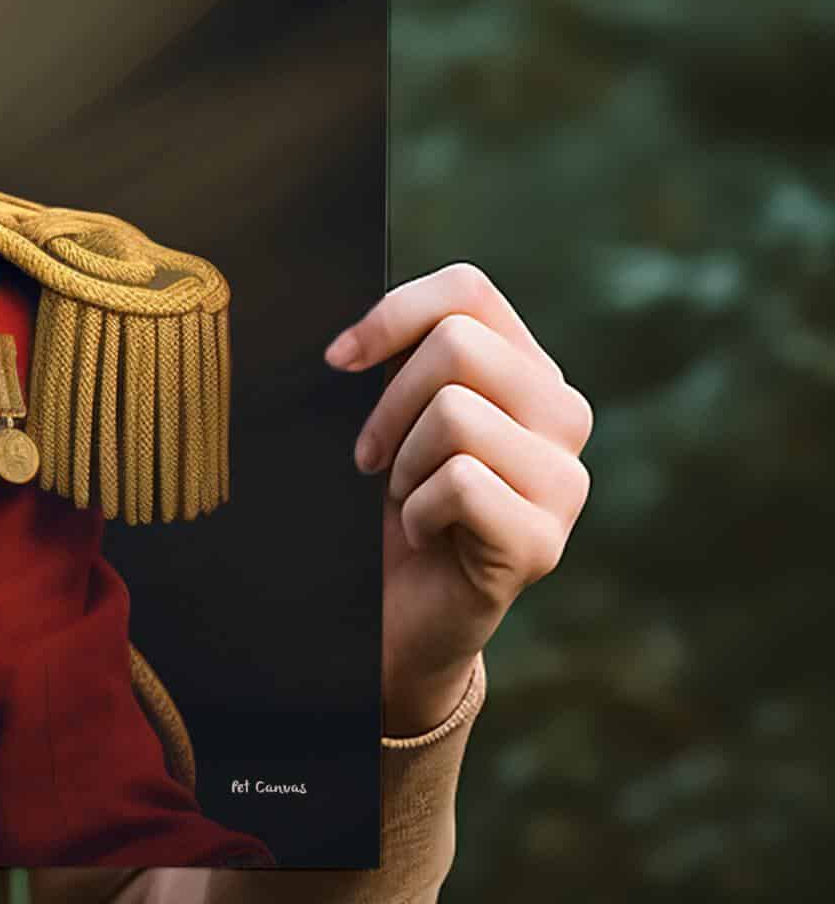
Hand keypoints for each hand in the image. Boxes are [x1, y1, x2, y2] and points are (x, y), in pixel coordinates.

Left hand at [324, 263, 591, 736]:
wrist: (396, 613)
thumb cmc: (386, 503)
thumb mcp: (389, 415)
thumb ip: (392, 360)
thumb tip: (346, 336)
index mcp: (525, 368)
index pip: (468, 289)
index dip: (392, 313)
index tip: (339, 360)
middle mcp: (562, 413)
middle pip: (458, 344)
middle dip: (389, 402)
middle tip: (373, 458)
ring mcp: (565, 480)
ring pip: (457, 413)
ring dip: (404, 462)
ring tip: (408, 498)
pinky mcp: (544, 540)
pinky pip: (460, 483)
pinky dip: (418, 511)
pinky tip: (428, 536)